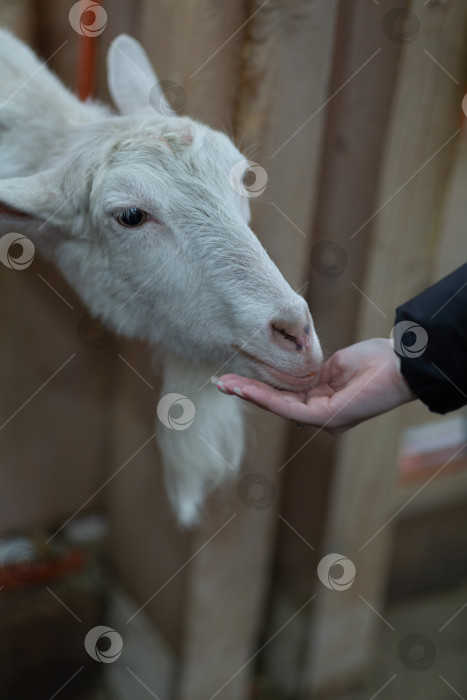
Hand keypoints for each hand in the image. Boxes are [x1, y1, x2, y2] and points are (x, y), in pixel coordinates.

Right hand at [217, 339, 415, 432]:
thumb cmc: (375, 362)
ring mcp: (323, 418)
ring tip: (225, 386)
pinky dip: (266, 399)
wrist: (400, 364)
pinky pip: (290, 408)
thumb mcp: (335, 364)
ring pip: (278, 407)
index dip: (259, 387)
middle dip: (247, 392)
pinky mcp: (327, 417)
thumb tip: (291, 370)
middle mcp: (320, 414)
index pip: (284, 395)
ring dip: (250, 395)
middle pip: (276, 403)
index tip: (235, 377)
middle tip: (220, 383)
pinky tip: (246, 390)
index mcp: (322, 402)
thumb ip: (311, 372)